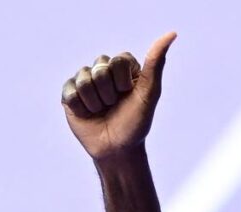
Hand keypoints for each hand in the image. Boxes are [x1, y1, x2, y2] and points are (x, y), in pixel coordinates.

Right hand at [61, 32, 176, 160]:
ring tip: (102, 111)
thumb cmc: (136, 122)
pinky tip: (88, 114)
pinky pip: (70, 92)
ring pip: (83, 80)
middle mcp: (103, 71)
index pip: (117, 61)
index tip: (129, 95)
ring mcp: (85, 81)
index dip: (123, 82)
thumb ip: (156, 64)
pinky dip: (82, 107)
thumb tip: (171, 34)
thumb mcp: (150, 94)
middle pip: (99, 69)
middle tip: (115, 106)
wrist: (117, 149)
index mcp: (123, 67)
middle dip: (110, 93)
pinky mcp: (69, 94)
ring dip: (96, 102)